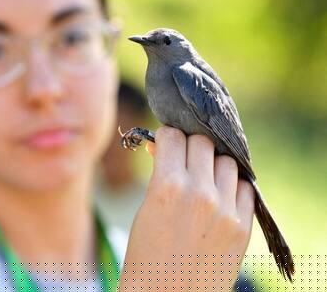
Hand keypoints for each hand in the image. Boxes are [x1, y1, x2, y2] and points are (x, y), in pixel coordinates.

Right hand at [119, 126, 254, 291]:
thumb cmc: (146, 254)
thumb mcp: (145, 208)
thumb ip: (160, 173)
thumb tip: (167, 146)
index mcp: (167, 187)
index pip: (174, 136)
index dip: (167, 138)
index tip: (167, 144)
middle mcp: (200, 193)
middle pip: (202, 142)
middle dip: (190, 147)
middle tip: (185, 160)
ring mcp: (225, 210)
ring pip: (227, 161)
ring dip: (214, 164)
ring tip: (204, 178)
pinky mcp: (242, 227)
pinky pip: (246, 187)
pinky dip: (233, 186)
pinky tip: (220, 196)